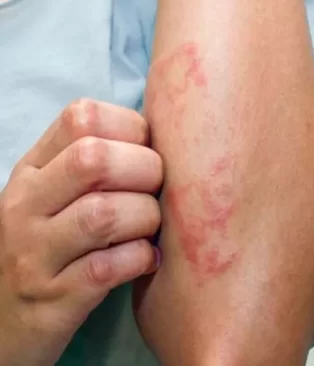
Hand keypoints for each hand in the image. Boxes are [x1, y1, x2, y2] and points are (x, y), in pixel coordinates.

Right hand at [0, 99, 162, 365]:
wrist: (1, 324)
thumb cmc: (51, 249)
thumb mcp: (56, 197)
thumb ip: (96, 164)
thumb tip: (167, 135)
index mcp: (32, 170)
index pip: (83, 117)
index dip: (132, 129)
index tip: (149, 153)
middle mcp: (25, 205)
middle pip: (94, 160)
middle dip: (146, 170)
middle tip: (158, 192)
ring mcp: (34, 253)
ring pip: (103, 214)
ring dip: (146, 218)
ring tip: (151, 229)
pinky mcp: (53, 299)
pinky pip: (108, 267)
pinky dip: (141, 258)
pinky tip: (148, 260)